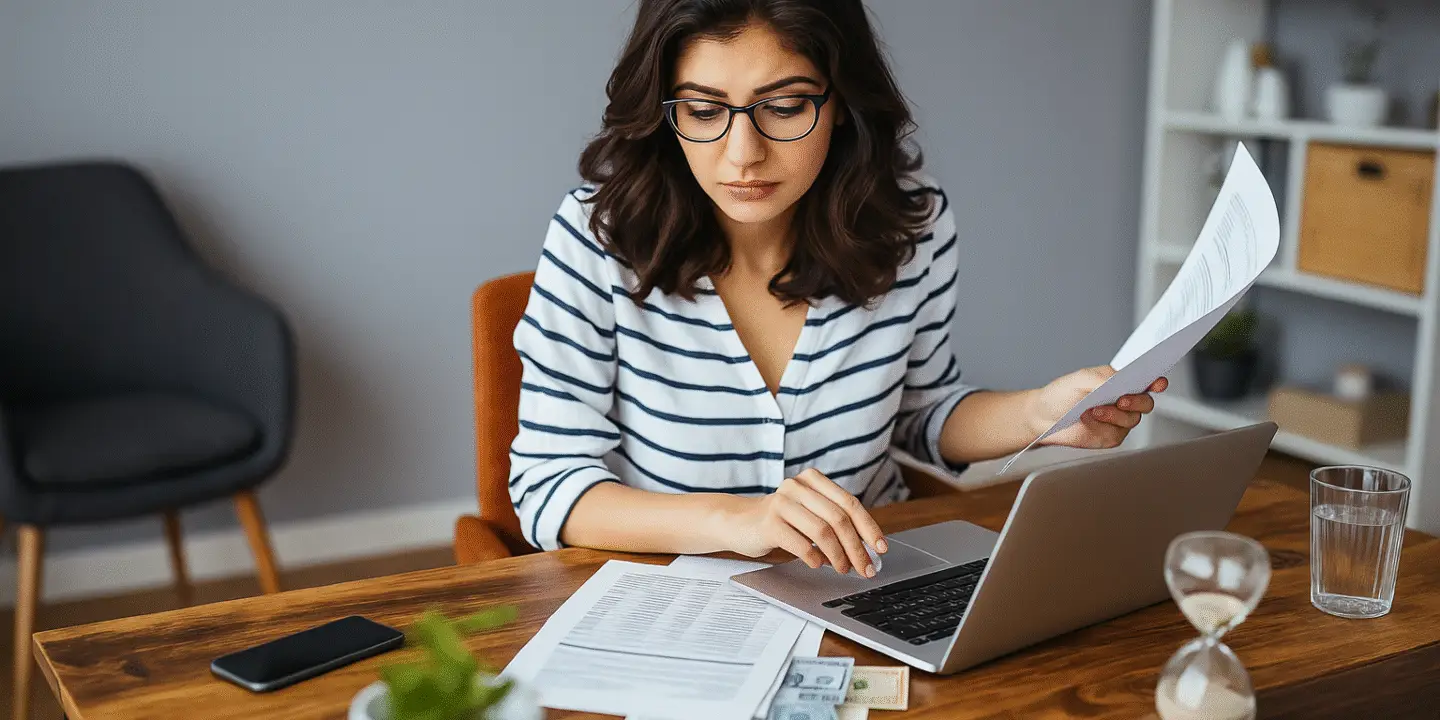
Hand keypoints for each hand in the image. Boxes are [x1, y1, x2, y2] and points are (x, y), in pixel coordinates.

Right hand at [725, 469, 886, 577]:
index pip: (849, 503)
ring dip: (838, 555)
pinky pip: (801, 544)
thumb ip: (834, 522)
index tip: (880, 548)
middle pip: (839, 518)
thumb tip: (868, 549)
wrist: (738, 522)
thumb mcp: (808, 513)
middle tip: (865, 568)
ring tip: (843, 568)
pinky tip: (818, 564)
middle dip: (856, 548)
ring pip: (823, 531)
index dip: (868, 527)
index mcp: (812, 480)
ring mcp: (782, 503)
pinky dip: (814, 557)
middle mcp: (798, 486)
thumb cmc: (780, 521)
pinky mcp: (769, 522)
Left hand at [1029, 365, 1167, 448]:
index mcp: (1120, 382)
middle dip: (1137, 400)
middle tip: (1121, 399)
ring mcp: (1119, 420)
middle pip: (1146, 402)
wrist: (1043, 418)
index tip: (1158, 382)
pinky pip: (1120, 432)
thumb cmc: (1062, 395)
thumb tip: (1122, 380)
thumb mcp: (1081, 378)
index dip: (1156, 381)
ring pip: (1133, 418)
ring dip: (1116, 413)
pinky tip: (1092, 418)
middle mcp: (1123, 401)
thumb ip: (1104, 378)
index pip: (1146, 381)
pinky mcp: (1112, 436)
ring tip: (1094, 409)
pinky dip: (1107, 424)